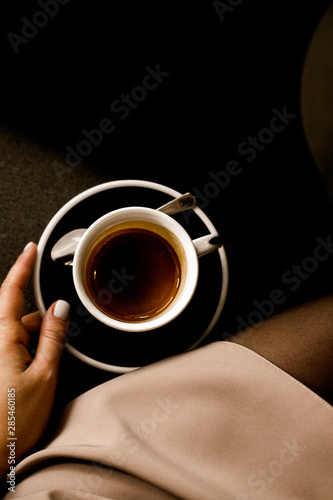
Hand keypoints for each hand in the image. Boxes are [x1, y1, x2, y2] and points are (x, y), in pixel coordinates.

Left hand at [0, 243, 69, 477]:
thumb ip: (53, 337)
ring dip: (39, 344)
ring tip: (45, 375)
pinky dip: (32, 356)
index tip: (31, 249)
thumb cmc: (11, 421)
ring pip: (23, 335)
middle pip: (24, 317)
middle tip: (56, 349)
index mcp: (3, 337)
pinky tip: (37, 378)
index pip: (12, 290)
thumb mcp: (45, 375)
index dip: (23, 266)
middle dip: (44, 326)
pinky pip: (17, 350)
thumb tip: (60, 308)